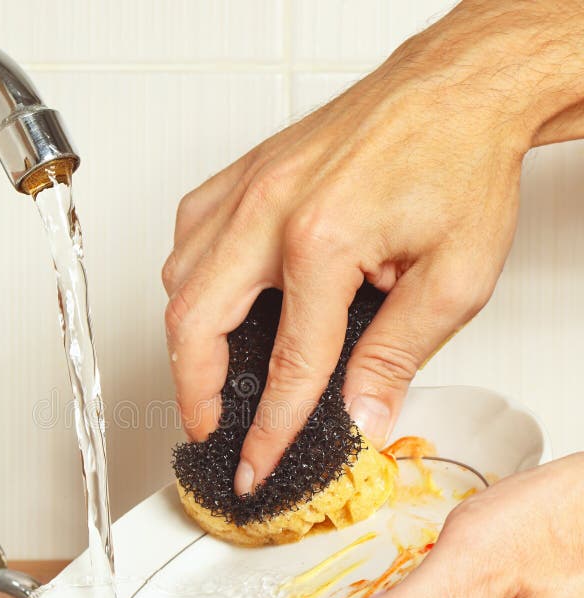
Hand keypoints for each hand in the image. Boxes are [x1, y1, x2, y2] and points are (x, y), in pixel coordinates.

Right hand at [162, 0, 583, 494]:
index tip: (256, 465)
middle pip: (195, 324)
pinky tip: (213, 301)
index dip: (270, 430)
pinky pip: (187, 236)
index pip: (287, 364)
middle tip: (211, 429)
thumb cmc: (461, 162)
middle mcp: (269, 211)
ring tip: (211, 376)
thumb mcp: (455, 277)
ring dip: (187, 340)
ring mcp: (248, 188)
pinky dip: (188, 281)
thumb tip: (362, 413)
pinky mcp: (243, 175)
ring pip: (177, 281)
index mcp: (325, 240)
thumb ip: (396, 355)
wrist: (456, 90)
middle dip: (193, 393)